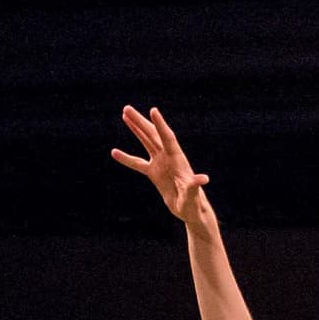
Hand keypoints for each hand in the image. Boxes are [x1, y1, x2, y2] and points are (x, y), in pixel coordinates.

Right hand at [111, 106, 211, 224]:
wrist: (190, 210)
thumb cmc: (193, 203)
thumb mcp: (192, 194)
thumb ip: (194, 185)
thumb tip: (204, 179)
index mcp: (177, 159)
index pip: (168, 138)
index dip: (160, 125)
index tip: (153, 110)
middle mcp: (168, 157)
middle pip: (153, 135)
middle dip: (141, 121)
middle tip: (127, 108)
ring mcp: (160, 163)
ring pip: (146, 141)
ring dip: (136, 128)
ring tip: (125, 115)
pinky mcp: (154, 173)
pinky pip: (137, 163)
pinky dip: (126, 158)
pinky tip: (114, 152)